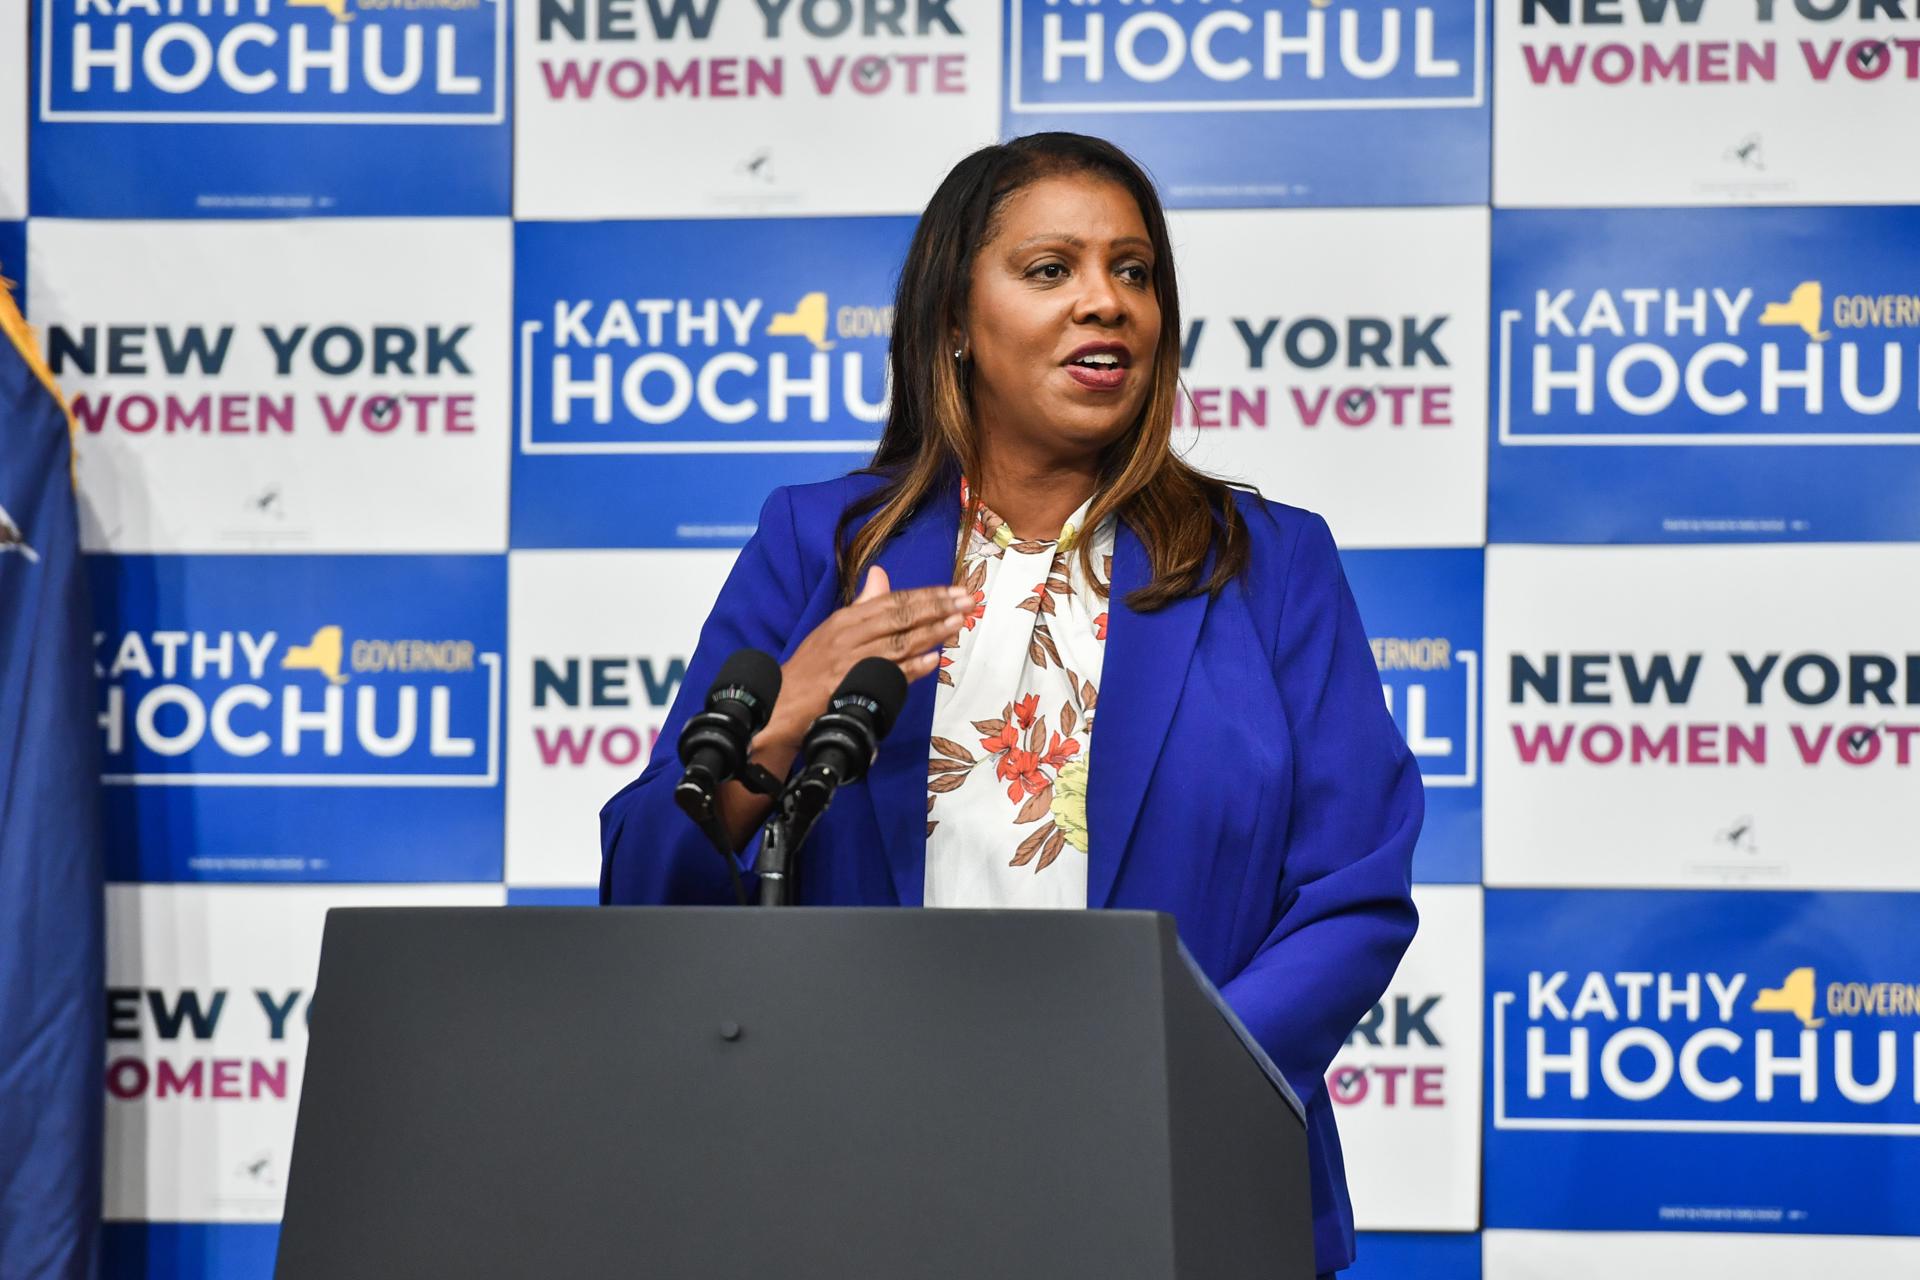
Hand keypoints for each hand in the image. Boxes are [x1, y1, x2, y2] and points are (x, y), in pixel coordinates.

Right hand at [756, 566, 968, 764]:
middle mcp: (849, 635)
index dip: (926, 595)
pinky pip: (887, 675)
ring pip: (899, 643)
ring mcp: (850, 661)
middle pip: (900, 617)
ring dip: (932, 633)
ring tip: (959, 623)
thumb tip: (881, 575)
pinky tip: (933, 660)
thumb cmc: (812, 667)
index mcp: (846, 618)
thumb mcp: (833, 628)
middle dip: (937, 608)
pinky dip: (911, 668)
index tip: (955, 590)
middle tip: (968, 601)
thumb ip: (863, 604)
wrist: (782, 703)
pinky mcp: (850, 686)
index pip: (893, 600)